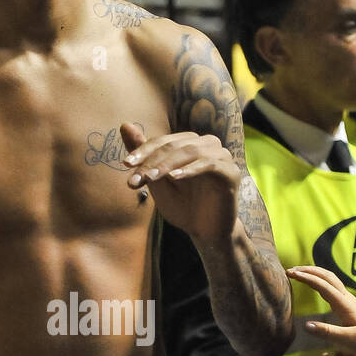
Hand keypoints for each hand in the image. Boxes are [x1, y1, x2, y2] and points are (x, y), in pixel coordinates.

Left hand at [120, 121, 238, 244]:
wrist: (205, 231)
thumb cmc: (182, 205)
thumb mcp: (157, 181)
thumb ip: (144, 154)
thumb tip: (124, 124)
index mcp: (189, 143)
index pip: (162, 141)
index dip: (143, 151)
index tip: (125, 164)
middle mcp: (207, 144)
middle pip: (175, 145)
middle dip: (153, 161)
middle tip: (136, 177)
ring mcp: (221, 156)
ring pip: (191, 151)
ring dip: (168, 164)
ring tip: (152, 178)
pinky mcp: (230, 172)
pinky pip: (210, 164)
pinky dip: (191, 170)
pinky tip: (174, 178)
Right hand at [288, 265, 355, 355]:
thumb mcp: (348, 339)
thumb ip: (327, 332)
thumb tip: (306, 325)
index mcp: (344, 304)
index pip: (323, 285)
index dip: (307, 278)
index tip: (291, 274)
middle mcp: (346, 297)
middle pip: (326, 276)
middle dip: (308, 270)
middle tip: (290, 270)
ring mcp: (347, 298)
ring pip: (330, 278)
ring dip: (314, 272)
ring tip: (298, 273)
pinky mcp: (348, 302)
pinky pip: (332, 285)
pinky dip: (320, 279)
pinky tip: (313, 283)